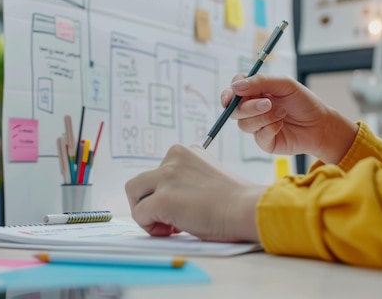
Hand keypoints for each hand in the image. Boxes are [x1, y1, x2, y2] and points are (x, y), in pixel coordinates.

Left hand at [125, 144, 265, 241]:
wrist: (247, 209)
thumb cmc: (234, 201)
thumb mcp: (207, 176)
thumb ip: (187, 178)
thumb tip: (170, 197)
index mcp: (186, 151)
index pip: (159, 171)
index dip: (167, 192)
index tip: (185, 204)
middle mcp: (173, 158)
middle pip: (142, 181)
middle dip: (152, 201)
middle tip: (174, 219)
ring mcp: (166, 177)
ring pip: (134, 193)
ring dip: (147, 211)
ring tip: (171, 225)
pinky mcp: (163, 198)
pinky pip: (139, 215)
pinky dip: (150, 227)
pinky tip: (174, 230)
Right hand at [222, 74, 357, 163]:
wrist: (320, 124)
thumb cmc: (304, 102)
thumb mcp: (285, 84)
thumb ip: (260, 82)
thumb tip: (235, 86)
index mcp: (256, 92)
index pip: (234, 91)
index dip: (229, 93)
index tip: (233, 94)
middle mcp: (253, 109)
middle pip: (235, 110)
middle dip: (249, 107)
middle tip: (268, 103)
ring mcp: (258, 126)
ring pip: (244, 124)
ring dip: (263, 118)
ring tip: (281, 114)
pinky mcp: (264, 141)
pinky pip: (258, 136)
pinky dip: (270, 129)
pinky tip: (281, 124)